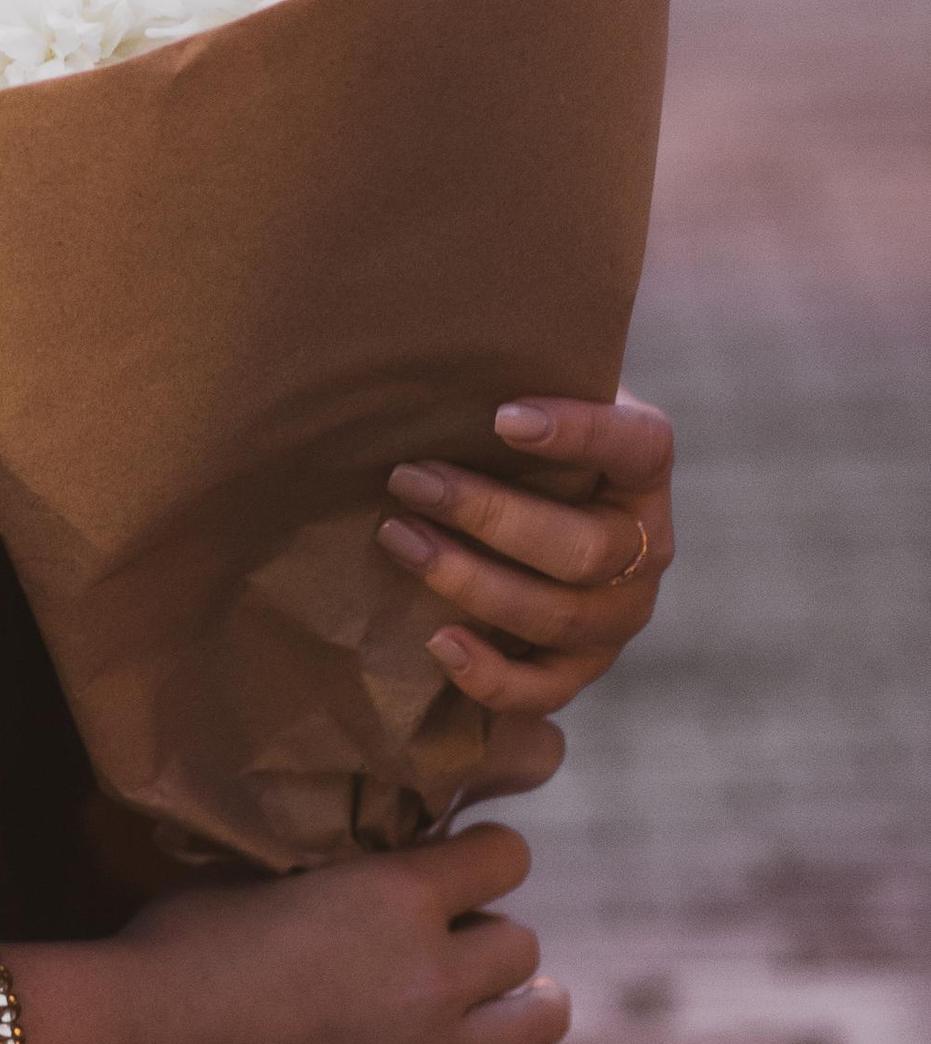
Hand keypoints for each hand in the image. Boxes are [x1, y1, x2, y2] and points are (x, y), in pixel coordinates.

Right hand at [18, 823, 574, 1043]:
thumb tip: (354, 876)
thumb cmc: (175, 944)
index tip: (464, 864)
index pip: (501, 858)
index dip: (484, 857)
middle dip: (491, 939)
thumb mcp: (258, 877)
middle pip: (522, 946)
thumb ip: (331, 879)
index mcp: (395, 898)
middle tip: (449, 948)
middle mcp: (430, 980)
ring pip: (534, 1031)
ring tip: (497, 1014)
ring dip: (523, 1014)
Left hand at [377, 389, 674, 718]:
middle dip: (489, 514)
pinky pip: (546, 690)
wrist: (522, 500)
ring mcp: (619, 615)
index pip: (638, 447)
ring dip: (471, 581)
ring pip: (560, 617)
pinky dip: (492, 677)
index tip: (503, 417)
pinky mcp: (580, 667)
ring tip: (398, 538)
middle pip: (586, 548)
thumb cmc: (507, 435)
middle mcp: (646, 546)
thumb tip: (431, 353)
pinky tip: (438, 641)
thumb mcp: (522, 394)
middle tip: (408, 479)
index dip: (581, 433)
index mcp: (644, 468)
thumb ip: (503, 377)